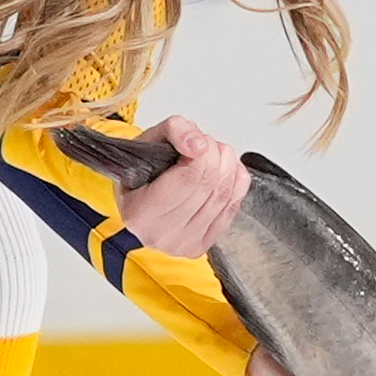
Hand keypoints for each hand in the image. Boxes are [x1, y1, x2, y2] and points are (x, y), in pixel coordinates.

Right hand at [114, 115, 250, 257]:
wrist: (139, 201)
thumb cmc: (141, 173)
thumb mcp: (150, 141)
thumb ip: (175, 131)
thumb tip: (198, 143)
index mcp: (140, 211)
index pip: (188, 179)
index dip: (202, 153)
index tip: (199, 140)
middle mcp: (161, 233)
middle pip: (208, 187)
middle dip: (216, 156)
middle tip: (208, 145)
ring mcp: (183, 243)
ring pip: (223, 197)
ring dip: (228, 168)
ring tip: (215, 156)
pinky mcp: (201, 245)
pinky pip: (231, 209)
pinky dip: (236, 185)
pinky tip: (226, 173)